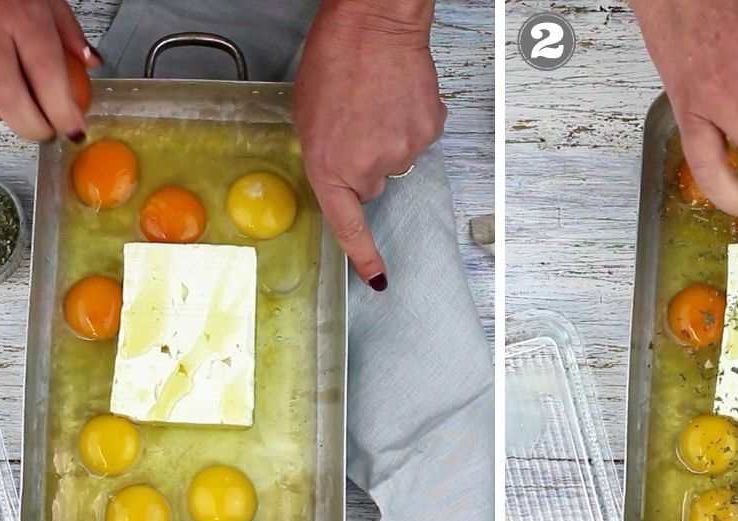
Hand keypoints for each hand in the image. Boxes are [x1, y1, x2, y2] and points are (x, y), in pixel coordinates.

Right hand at [0, 0, 99, 141]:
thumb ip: (67, 30)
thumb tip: (91, 63)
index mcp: (22, 17)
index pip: (48, 76)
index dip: (63, 112)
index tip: (74, 129)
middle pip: (10, 100)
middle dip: (33, 128)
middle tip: (47, 132)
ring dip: (0, 118)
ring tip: (15, 110)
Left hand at [293, 0, 445, 290]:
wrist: (374, 24)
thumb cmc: (335, 59)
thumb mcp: (308, 115)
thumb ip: (325, 154)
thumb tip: (346, 171)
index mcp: (328, 166)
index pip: (348, 226)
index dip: (364, 256)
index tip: (378, 279)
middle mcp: (368, 167)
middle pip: (372, 185)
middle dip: (364, 161)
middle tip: (356, 123)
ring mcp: (403, 151)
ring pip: (397, 159)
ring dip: (387, 137)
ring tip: (376, 101)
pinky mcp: (428, 132)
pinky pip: (419, 138)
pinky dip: (409, 121)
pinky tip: (397, 96)